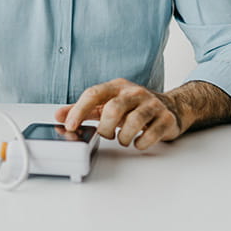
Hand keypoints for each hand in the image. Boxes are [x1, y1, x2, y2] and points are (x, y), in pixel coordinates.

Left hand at [54, 78, 182, 149]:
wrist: (170, 107)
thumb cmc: (133, 107)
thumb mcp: (107, 104)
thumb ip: (83, 110)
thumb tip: (59, 115)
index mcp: (116, 87)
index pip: (93, 93)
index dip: (79, 110)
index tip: (70, 126)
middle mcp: (134, 93)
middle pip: (113, 109)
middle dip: (105, 128)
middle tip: (105, 135)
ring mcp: (152, 104)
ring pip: (134, 121)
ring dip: (123, 137)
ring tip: (123, 140)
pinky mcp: (165, 118)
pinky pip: (152, 133)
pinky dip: (141, 143)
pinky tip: (138, 143)